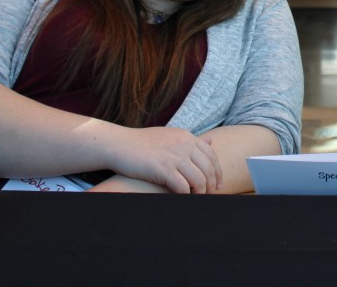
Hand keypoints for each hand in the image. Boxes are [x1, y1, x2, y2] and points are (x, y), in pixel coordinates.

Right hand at [102, 126, 222, 193]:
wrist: (119, 144)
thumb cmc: (143, 143)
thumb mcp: (170, 136)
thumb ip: (190, 141)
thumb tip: (211, 140)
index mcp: (187, 137)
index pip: (212, 156)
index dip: (217, 172)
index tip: (217, 185)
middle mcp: (184, 145)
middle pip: (209, 169)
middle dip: (211, 185)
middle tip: (209, 195)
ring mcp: (175, 156)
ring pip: (199, 180)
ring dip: (200, 193)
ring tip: (197, 199)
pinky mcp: (163, 169)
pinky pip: (183, 187)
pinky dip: (186, 196)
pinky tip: (183, 199)